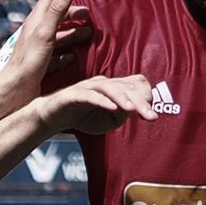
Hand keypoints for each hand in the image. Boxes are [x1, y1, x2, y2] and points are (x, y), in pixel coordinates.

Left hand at [0, 0, 92, 108]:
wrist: (14, 91)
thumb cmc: (29, 62)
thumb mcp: (45, 32)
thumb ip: (57, 10)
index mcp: (37, 21)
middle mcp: (36, 32)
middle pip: (57, 14)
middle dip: (74, 9)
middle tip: (90, 12)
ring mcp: (38, 48)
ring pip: (58, 34)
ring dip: (74, 31)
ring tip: (89, 33)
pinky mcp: (40, 64)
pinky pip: (56, 55)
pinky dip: (68, 52)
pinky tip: (75, 57)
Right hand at [42, 72, 156, 135]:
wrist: (54, 118)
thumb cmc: (84, 117)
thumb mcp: (109, 121)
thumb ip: (123, 115)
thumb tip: (134, 109)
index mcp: (115, 87)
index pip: (136, 83)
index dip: (146, 95)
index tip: (152, 112)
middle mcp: (103, 83)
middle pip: (126, 86)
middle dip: (141, 102)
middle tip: (152, 117)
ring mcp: (88, 87)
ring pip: (110, 88)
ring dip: (123, 98)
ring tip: (133, 110)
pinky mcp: (73, 94)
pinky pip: (90, 96)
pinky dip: (102, 101)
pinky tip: (112, 108)